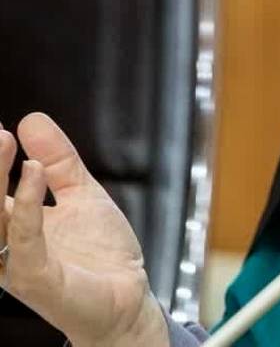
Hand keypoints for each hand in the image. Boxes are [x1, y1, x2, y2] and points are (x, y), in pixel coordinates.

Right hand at [0, 114, 167, 346]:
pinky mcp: (35, 279)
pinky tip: (34, 173)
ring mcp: (16, 262)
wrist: (128, 298)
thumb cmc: (100, 255)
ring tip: (3, 139)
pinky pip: (23, 239)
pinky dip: (26, 204)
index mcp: (12, 224)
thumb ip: (59, 161)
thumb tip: (31, 119)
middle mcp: (6, 243)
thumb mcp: (82, 194)